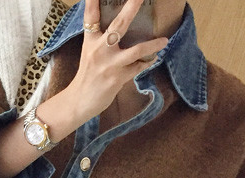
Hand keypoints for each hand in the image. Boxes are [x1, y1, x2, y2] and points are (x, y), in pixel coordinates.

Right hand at [66, 0, 169, 124]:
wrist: (79, 101)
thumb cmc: (87, 75)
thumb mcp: (89, 52)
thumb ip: (101, 39)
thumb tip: (120, 26)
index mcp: (90, 41)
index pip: (91, 16)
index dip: (93, 1)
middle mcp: (99, 49)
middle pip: (118, 24)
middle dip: (132, 8)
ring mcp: (109, 65)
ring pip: (136, 50)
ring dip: (152, 45)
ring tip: (165, 40)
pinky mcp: (117, 78)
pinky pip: (138, 68)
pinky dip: (147, 63)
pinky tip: (153, 58)